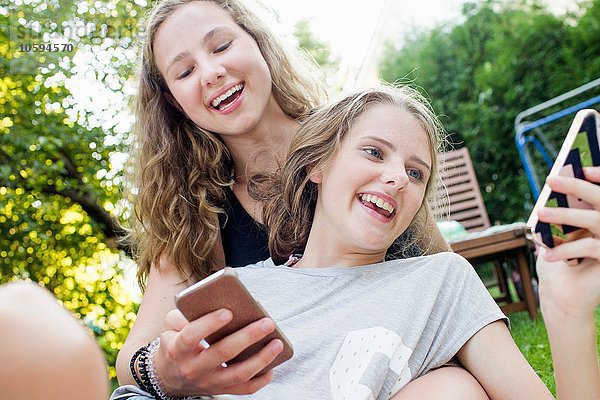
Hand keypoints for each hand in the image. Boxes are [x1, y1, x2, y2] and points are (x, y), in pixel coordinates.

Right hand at [153, 308, 283, 395]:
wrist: (170, 377)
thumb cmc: (175, 344)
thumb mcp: (169, 327)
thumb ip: (181, 314)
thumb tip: (208, 302)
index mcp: (178, 349)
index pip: (191, 336)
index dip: (209, 324)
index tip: (228, 312)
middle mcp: (194, 368)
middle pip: (222, 353)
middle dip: (247, 336)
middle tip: (266, 322)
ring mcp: (209, 382)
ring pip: (238, 374)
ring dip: (261, 359)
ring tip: (277, 342)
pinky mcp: (221, 390)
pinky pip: (244, 389)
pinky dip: (261, 380)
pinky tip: (272, 366)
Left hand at [535, 166, 599, 316]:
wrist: (564, 299)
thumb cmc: (558, 263)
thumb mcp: (557, 235)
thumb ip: (562, 213)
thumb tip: (557, 183)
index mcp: (599, 217)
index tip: (580, 168)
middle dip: (577, 188)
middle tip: (552, 180)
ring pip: (596, 221)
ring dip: (566, 214)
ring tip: (540, 212)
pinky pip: (591, 248)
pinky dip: (567, 248)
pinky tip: (546, 253)